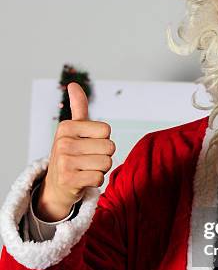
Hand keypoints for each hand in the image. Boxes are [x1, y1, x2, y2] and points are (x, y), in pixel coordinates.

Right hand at [35, 82, 115, 221]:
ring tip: (86, 168)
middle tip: (88, 159)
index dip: (103, 139)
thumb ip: (79, 107)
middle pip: (109, 147)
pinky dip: (96, 180)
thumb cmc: (71, 153)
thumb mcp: (74, 129)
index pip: (106, 130)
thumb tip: (73, 84)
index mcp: (66, 126)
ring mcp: (64, 162)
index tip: (88, 144)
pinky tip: (83, 179)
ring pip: (106, 163)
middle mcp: (63, 142)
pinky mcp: (68, 180)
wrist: (56, 185)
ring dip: (101, 169)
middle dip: (104, 156)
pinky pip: (100, 178)